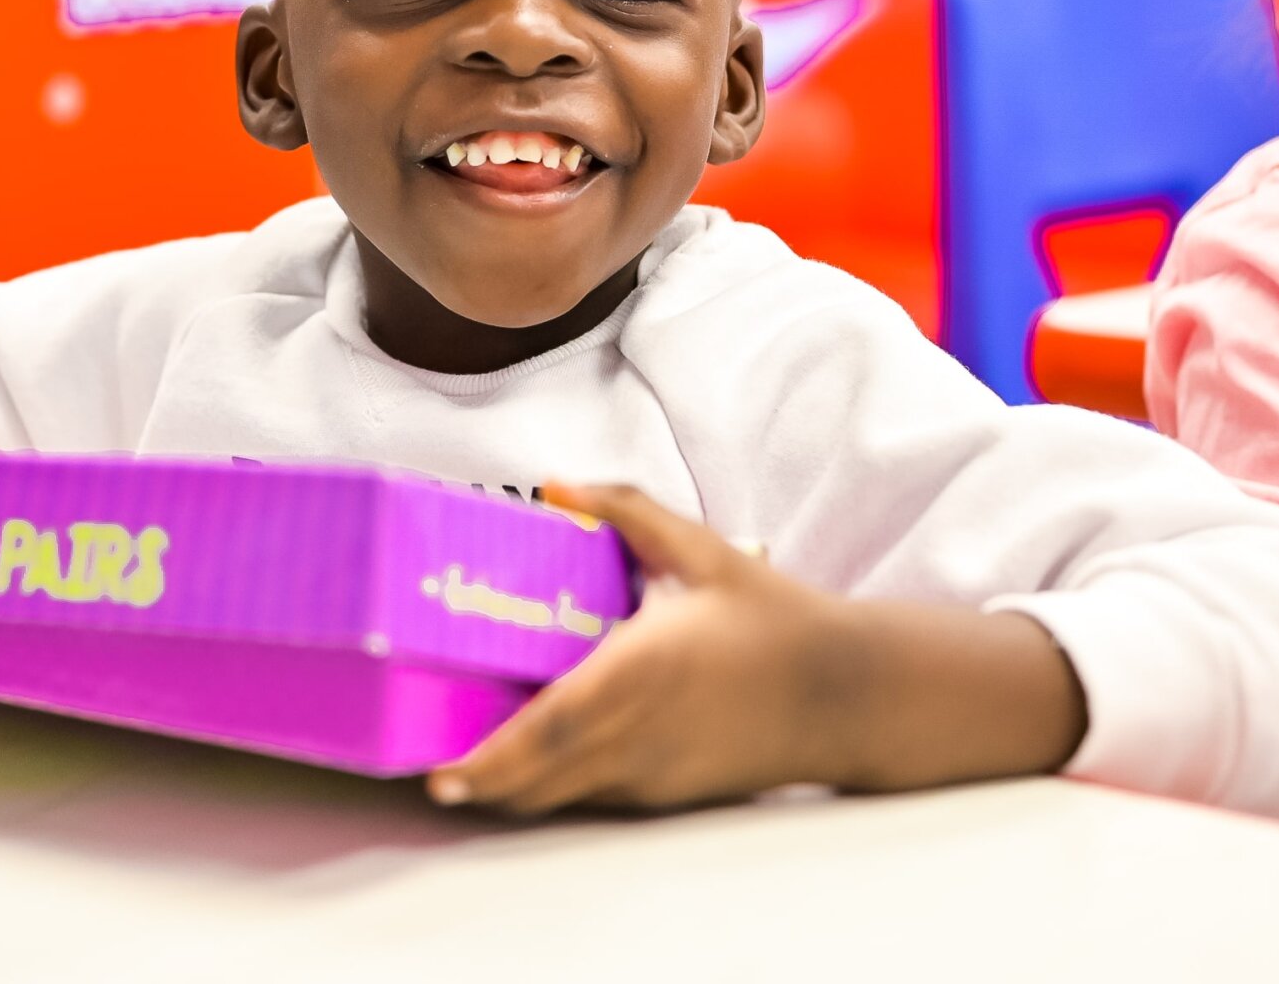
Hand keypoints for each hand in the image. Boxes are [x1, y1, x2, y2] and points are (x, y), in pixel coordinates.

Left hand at [427, 482, 1084, 815]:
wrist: (850, 693)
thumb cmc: (772, 617)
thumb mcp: (700, 551)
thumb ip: (625, 509)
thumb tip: (554, 485)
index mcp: (645, 671)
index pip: (556, 726)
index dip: (496, 758)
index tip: (444, 771)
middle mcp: (645, 733)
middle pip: (546, 777)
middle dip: (484, 783)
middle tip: (429, 772)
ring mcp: (659, 772)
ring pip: (567, 794)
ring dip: (514, 789)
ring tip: (462, 771)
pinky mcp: (672, 792)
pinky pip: (599, 794)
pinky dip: (556, 785)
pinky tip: (528, 764)